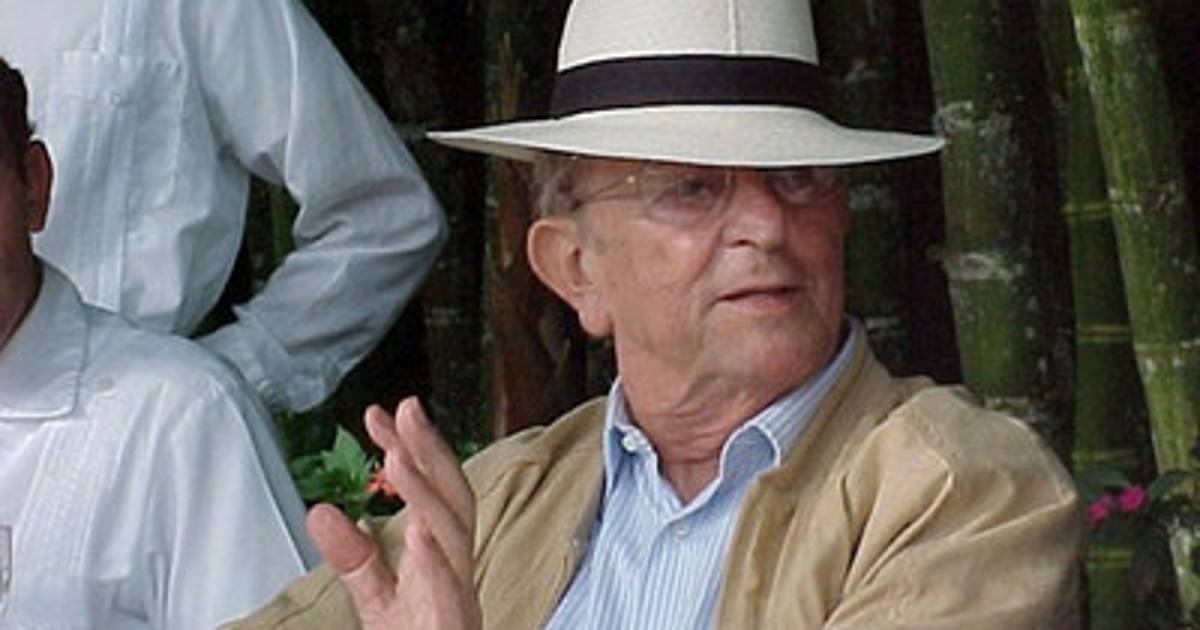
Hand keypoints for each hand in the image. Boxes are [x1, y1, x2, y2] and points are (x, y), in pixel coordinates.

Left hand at [306, 397, 480, 629]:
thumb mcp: (376, 598)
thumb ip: (353, 555)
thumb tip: (320, 509)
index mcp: (443, 557)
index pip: (433, 490)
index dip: (413, 449)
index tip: (380, 413)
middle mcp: (458, 570)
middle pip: (456, 498)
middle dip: (432, 451)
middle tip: (403, 409)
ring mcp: (459, 598)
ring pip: (458, 536)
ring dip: (430, 495)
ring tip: (399, 457)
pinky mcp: (452, 626)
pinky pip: (451, 593)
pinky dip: (437, 561)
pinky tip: (419, 533)